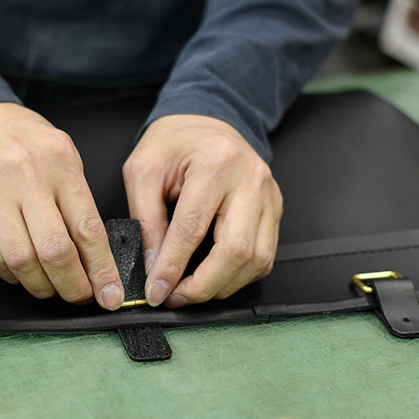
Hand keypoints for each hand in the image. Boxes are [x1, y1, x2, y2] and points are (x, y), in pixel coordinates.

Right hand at [0, 102, 124, 308]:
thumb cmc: (19, 139)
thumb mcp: (60, 155)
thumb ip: (78, 199)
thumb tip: (97, 254)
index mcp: (60, 163)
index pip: (88, 228)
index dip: (102, 269)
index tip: (110, 293)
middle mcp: (25, 176)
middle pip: (55, 250)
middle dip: (73, 285)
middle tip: (80, 296)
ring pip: (22, 260)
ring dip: (42, 285)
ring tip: (52, 288)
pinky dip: (12, 275)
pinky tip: (23, 273)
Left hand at [123, 114, 282, 307]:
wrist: (207, 121)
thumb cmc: (174, 142)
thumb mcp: (143, 171)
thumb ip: (146, 220)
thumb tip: (152, 266)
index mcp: (215, 163)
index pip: (193, 228)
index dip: (173, 267)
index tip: (156, 290)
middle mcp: (250, 180)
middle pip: (236, 250)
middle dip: (204, 285)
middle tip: (176, 297)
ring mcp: (269, 197)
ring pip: (257, 259)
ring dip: (223, 285)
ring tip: (193, 290)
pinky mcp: (275, 210)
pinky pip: (265, 255)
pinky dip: (240, 275)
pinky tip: (216, 276)